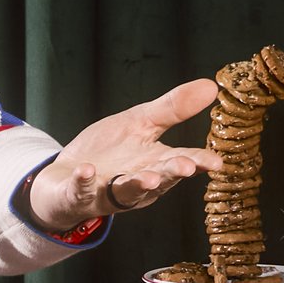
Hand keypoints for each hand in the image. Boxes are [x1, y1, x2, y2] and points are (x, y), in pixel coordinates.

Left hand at [26, 79, 222, 232]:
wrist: (68, 174)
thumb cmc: (110, 151)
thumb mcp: (141, 122)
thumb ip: (173, 109)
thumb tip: (211, 86)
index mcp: (154, 163)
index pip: (181, 162)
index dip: (198, 162)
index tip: (215, 162)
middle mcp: (136, 182)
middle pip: (158, 178)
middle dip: (171, 174)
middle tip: (187, 168)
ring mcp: (108, 191)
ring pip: (126, 191)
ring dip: (138, 185)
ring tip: (149, 178)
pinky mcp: (79, 195)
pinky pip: (81, 190)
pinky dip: (84, 181)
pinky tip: (86, 170)